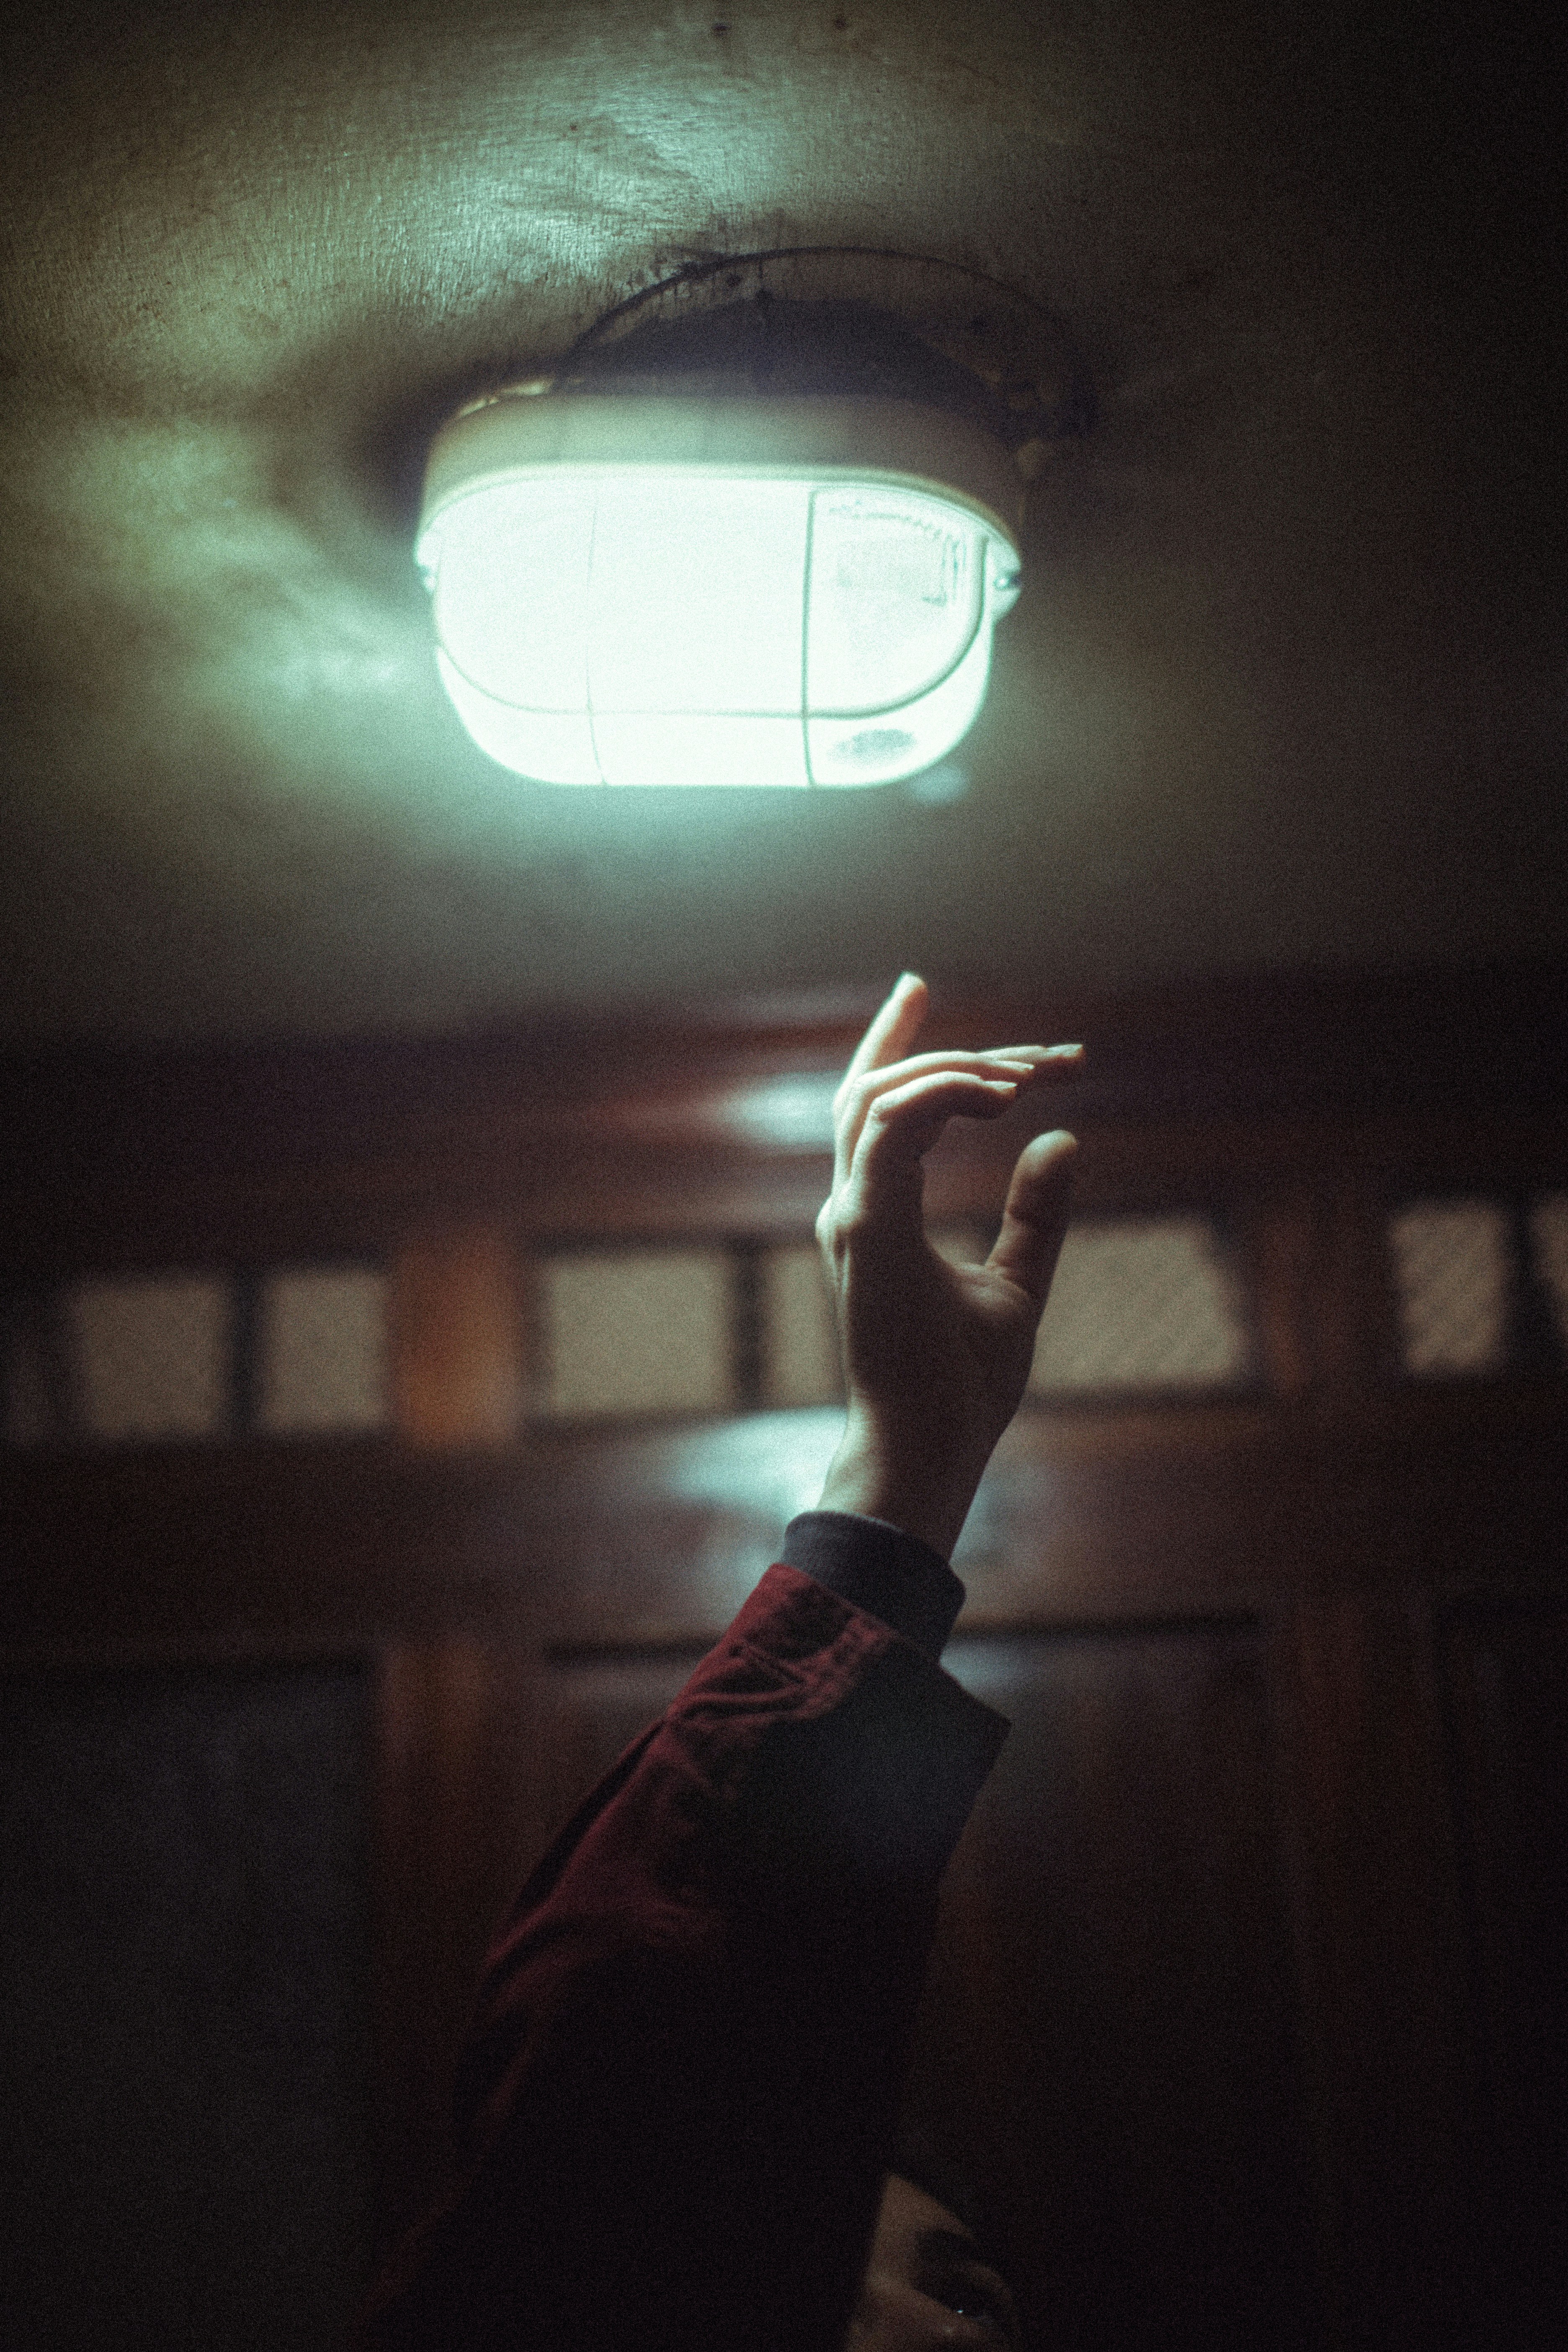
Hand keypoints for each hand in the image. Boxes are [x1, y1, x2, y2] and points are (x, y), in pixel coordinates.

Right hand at [814, 974, 1081, 1558]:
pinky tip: (1002, 1098)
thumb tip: (1065, 1141)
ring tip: (1026, 1077)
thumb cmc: (963, 1387)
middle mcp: (854, 1204)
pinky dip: (940, 1096)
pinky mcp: (868, 1227)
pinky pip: (890, 1128)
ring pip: (879, 1095)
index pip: (880, 1107)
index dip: (904, 1046)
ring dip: (953, 1069)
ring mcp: (853, 1213)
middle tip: (1027, 1042)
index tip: (925, 994)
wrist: (931, 1447)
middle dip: (934, 1043)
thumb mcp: (1018, 1282)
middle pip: (874, 1086)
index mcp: (878, 1214)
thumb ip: (1035, 1215)